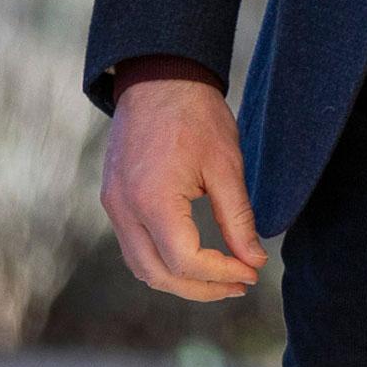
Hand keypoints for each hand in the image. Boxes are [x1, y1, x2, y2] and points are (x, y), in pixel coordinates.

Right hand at [103, 77, 265, 301]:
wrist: (159, 77)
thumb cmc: (196, 115)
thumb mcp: (226, 166)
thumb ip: (238, 219)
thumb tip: (253, 262)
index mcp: (152, 199)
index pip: (185, 261)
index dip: (221, 274)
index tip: (251, 272)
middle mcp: (124, 208)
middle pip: (157, 275)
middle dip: (201, 289)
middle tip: (238, 284)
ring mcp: (113, 204)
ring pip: (141, 266)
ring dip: (179, 280)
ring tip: (220, 277)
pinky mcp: (113, 198)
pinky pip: (133, 246)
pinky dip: (162, 260)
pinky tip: (192, 257)